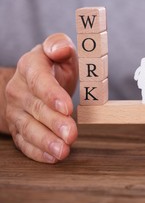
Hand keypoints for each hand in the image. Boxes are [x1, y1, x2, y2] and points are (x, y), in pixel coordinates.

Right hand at [5, 33, 77, 162]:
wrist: (38, 80)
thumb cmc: (54, 65)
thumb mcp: (61, 50)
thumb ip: (60, 45)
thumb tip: (59, 48)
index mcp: (30, 67)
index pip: (39, 81)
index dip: (52, 95)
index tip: (67, 107)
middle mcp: (19, 90)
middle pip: (36, 109)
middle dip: (54, 123)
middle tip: (71, 134)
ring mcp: (16, 111)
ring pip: (28, 128)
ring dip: (46, 142)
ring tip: (63, 151)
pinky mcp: (18, 128)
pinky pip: (24, 142)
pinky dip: (38, 152)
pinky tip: (53, 158)